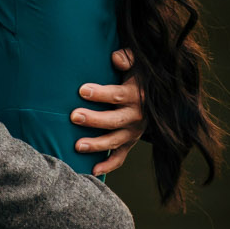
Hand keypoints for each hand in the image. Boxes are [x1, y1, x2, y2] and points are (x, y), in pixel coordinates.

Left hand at [75, 49, 146, 176]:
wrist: (156, 96)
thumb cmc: (138, 75)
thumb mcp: (138, 64)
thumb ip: (128, 58)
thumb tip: (115, 58)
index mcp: (136, 95)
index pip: (117, 95)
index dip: (100, 93)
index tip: (81, 90)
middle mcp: (137, 115)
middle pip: (114, 120)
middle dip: (94, 119)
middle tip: (74, 116)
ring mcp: (133, 132)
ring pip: (115, 141)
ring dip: (97, 144)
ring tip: (77, 146)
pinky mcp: (129, 143)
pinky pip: (120, 157)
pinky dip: (108, 165)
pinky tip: (93, 170)